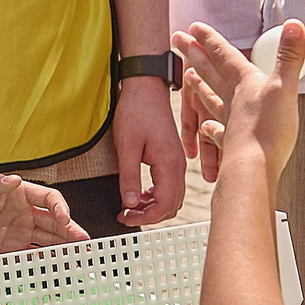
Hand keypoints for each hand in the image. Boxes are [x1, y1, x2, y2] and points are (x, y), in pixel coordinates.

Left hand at [0, 174, 86, 255]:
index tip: (64, 218)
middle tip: (83, 241)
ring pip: (47, 241)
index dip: (59, 207)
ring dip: (63, 248)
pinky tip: (56, 269)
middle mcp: (24, 214)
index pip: (48, 199)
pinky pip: (31, 257)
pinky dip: (44, 263)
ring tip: (78, 257)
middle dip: (70, 231)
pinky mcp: (9, 251)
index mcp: (20, 194)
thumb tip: (13, 179)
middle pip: (54, 222)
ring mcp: (19, 233)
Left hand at [112, 77, 186, 225]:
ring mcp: (177, 161)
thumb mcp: (126, 145)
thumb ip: (129, 177)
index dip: (145, 217)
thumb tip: (129, 203)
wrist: (146, 86)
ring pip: (172, 197)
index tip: (126, 217)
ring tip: (130, 205)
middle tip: (125, 215)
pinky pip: (170, 185)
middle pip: (172, 205)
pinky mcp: (172, 157)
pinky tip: (139, 193)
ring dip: (153, 206)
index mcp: (169, 163)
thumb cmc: (136, 110)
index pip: (164, 204)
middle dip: (149, 215)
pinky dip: (156, 195)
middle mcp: (178, 165)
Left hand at [175, 22, 304, 184]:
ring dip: (199, 85)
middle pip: (210, 71)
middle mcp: (233, 99)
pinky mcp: (232, 143)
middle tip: (176, 39)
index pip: (224, 55)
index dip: (210, 40)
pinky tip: (205, 127)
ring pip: (210, 98)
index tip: (193, 26)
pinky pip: (217, 132)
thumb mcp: (284, 87)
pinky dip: (210, 128)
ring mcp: (230, 121)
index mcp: (244, 83)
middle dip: (194, 53)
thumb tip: (295, 24)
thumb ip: (289, 56)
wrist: (254, 167)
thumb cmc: (269, 129)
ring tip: (187, 76)